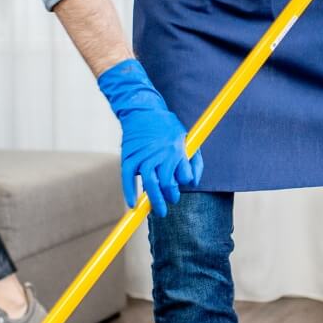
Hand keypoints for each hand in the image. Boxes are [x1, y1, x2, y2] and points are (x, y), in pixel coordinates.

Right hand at [96, 59, 203, 213]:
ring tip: (159, 212)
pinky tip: (133, 205)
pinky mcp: (129, 157)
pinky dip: (129, 192)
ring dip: (155, 201)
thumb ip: (194, 161)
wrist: (143, 111)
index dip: (182, 183)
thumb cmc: (168, 128)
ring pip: (150, 184)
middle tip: (170, 202)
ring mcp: (143, 156)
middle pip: (167, 184)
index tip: (179, 186)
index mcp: (177, 151)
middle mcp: (161, 154)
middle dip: (171, 197)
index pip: (183, 177)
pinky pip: (128, 178)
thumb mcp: (188, 139)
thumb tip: (194, 182)